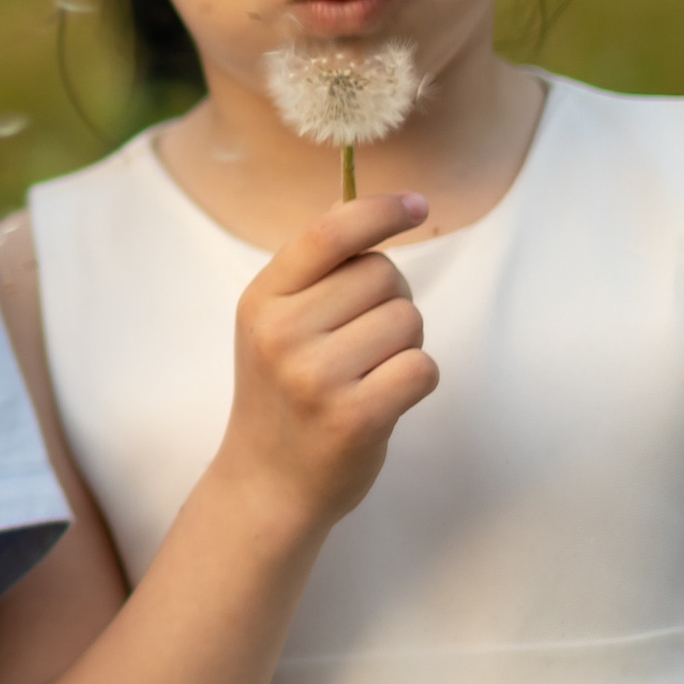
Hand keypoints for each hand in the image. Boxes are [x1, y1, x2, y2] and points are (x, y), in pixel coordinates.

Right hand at [214, 192, 438, 539]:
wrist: (266, 482)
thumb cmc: (283, 393)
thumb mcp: (275, 324)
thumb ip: (314, 268)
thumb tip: (361, 201)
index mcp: (261, 300)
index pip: (328, 233)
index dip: (379, 211)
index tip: (416, 205)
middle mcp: (281, 333)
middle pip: (383, 274)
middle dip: (390, 300)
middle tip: (360, 341)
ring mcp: (315, 376)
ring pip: (407, 319)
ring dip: (404, 343)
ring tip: (366, 373)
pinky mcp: (354, 416)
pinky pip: (422, 366)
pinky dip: (416, 379)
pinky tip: (384, 398)